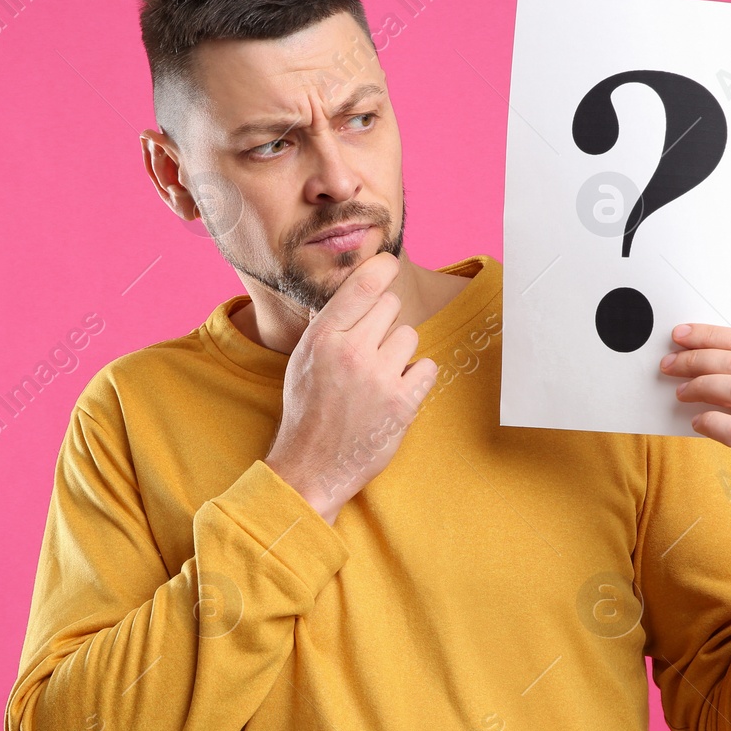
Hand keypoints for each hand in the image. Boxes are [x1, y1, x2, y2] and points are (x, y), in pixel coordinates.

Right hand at [264, 252, 439, 525]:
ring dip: (400, 353)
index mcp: (322, 338)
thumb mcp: (303, 359)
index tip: (389, 263)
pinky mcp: (402, 403)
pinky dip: (416, 378)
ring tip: (378, 377)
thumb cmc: (308, 409)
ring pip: (410, 336)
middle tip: (370, 350)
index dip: (381, 268)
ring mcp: (378, 378)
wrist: (312, 467)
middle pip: (391, 306)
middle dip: (384, 323)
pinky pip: (427, 367)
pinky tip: (395, 393)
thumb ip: (330, 325)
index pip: (362, 286)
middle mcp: (350, 353)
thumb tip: (359, 287)